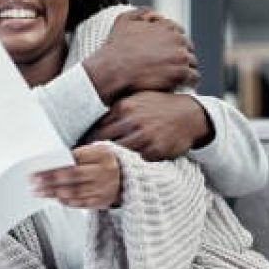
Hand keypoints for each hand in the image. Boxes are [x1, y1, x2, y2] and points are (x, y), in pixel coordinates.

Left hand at [32, 142, 120, 208]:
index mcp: (101, 155)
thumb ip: (76, 156)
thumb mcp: (94, 152)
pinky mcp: (102, 201)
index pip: (75, 160)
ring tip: (39, 192)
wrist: (126, 177)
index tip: (38, 170)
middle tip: (34, 182)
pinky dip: (66, 201)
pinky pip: (81, 203)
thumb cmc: (103, 162)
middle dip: (51, 180)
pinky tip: (54, 198)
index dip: (55, 166)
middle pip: (74, 176)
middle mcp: (104, 172)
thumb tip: (50, 164)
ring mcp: (104, 188)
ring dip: (54, 192)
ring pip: (75, 192)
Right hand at [83, 8, 198, 102]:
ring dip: (185, 69)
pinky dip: (188, 82)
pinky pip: (194, 77)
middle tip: (168, 68)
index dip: (172, 45)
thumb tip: (155, 15)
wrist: (111, 71)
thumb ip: (142, 12)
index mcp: (167, 25)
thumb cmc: (115, 49)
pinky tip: (179, 85)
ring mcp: (180, 56)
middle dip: (179, 57)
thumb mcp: (123, 21)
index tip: (165, 55)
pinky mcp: (181, 73)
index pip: (179, 34)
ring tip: (174, 79)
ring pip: (192, 63)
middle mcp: (177, 38)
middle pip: (187, 48)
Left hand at [85, 91, 213, 160]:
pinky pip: (135, 162)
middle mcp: (132, 121)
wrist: (190, 114)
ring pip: (117, 154)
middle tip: (83, 163)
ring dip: (109, 161)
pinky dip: (129, 165)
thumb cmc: (160, 107)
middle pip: (102, 141)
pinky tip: (123, 168)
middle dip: (93, 152)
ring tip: (100, 168)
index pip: (96, 127)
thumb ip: (116, 110)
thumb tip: (90, 121)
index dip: (87, 139)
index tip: (78, 149)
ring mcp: (144, 137)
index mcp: (124, 107)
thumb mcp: (137, 100)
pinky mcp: (155, 151)